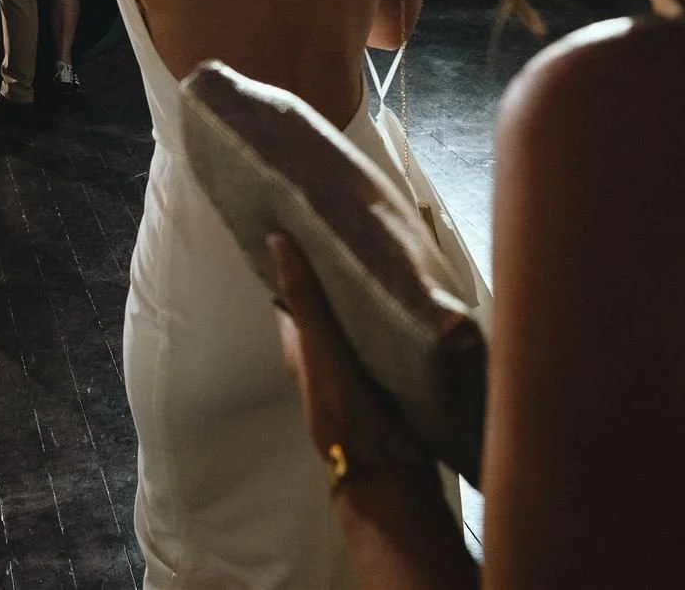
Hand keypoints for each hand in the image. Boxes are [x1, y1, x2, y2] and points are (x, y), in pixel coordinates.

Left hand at [270, 233, 428, 483]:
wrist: (388, 460)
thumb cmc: (342, 403)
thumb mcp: (319, 344)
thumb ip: (304, 296)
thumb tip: (277, 240)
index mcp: (299, 343)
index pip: (290, 292)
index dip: (294, 261)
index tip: (305, 225)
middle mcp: (323, 350)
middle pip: (325, 303)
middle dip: (334, 272)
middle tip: (353, 227)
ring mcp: (354, 362)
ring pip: (355, 316)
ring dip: (364, 291)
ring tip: (382, 247)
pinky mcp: (384, 370)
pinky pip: (383, 331)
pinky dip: (389, 312)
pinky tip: (407, 291)